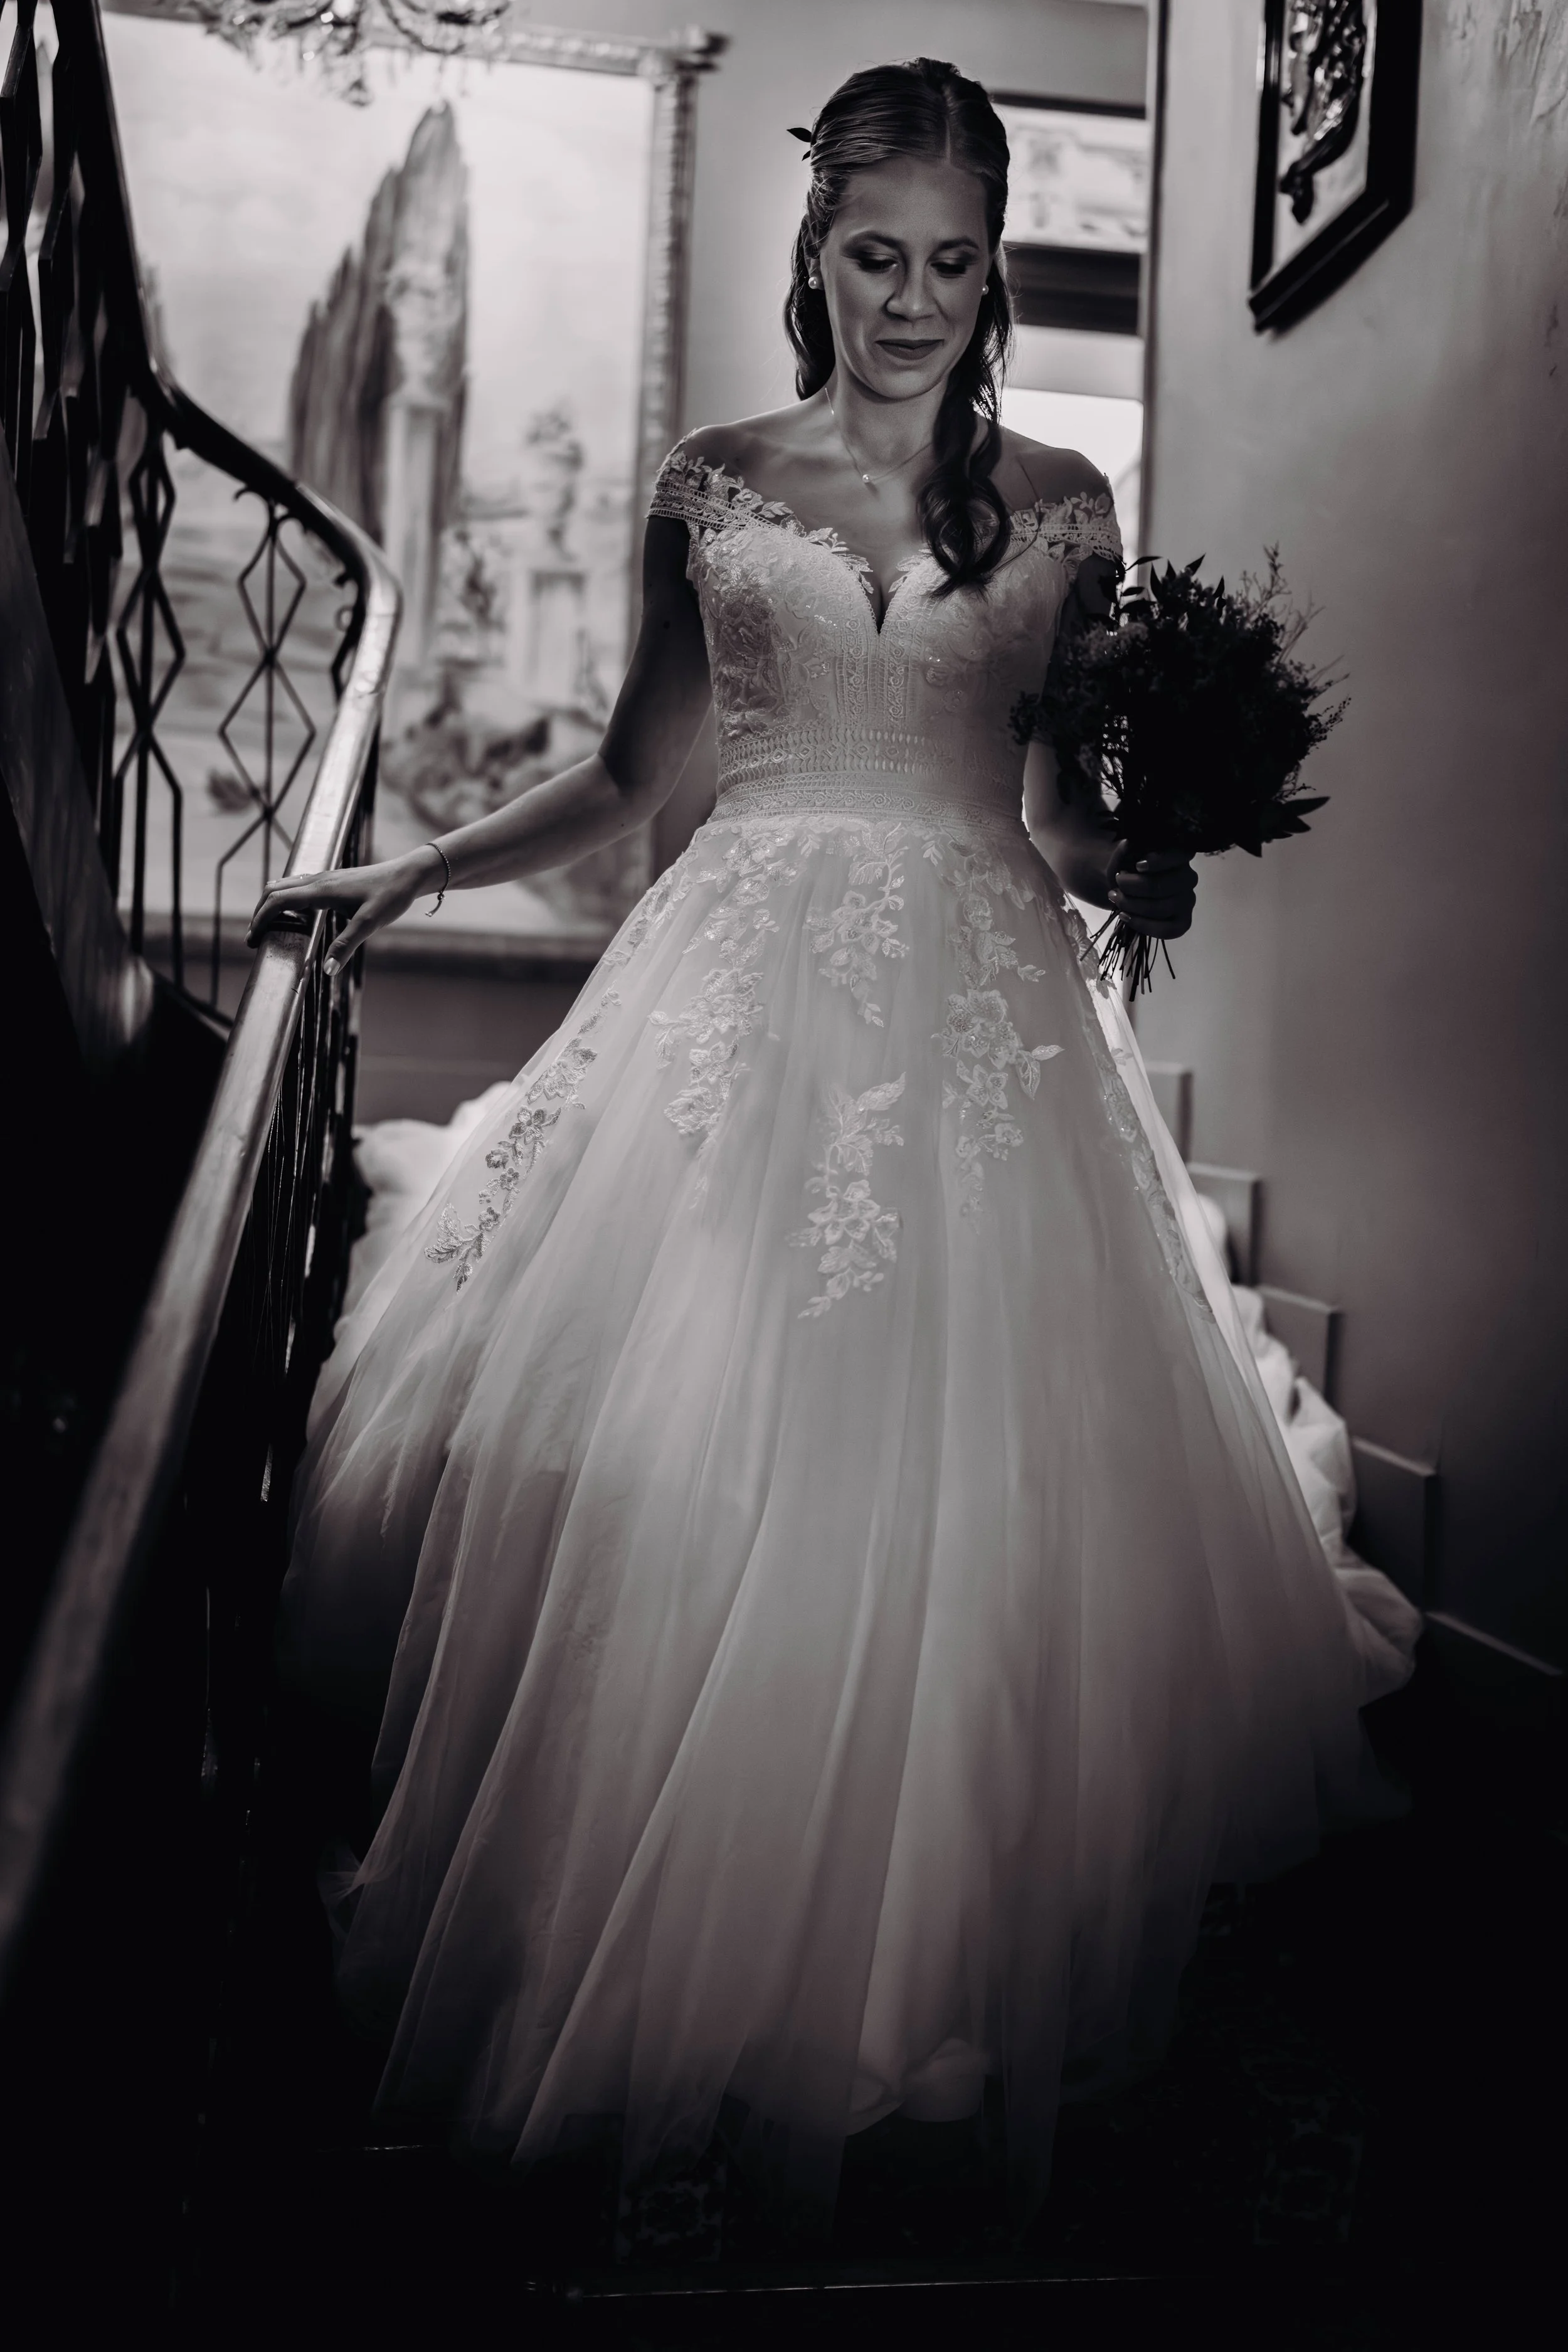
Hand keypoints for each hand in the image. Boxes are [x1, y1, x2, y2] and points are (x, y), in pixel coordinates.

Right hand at [247, 846, 440, 971]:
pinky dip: (285, 899)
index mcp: (322, 891)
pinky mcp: (331, 880)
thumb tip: (326, 969)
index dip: (261, 919)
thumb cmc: (391, 896)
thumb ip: (346, 946)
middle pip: (274, 891)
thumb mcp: (369, 924)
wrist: (408, 874)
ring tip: (267, 927)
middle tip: (255, 938)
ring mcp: (324, 878)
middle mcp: (318, 881)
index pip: (278, 901)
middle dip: (259, 913)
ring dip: (271, 904)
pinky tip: (292, 913)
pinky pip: (298, 886)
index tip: (252, 940)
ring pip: (284, 886)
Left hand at [1106, 842, 1196, 937]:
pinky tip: (1125, 917)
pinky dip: (1143, 925)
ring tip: (1116, 899)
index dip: (1160, 861)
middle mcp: (1188, 878)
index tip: (1138, 865)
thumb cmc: (1129, 868)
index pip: (1180, 855)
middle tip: (1117, 884)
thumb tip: (1128, 844)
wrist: (1123, 888)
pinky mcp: (1182, 922)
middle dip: (1135, 887)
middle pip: (1166, 886)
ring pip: (1163, 908)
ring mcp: (1187, 901)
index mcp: (1179, 856)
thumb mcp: (1125, 856)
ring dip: (1133, 905)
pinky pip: (1168, 929)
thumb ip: (1126, 850)